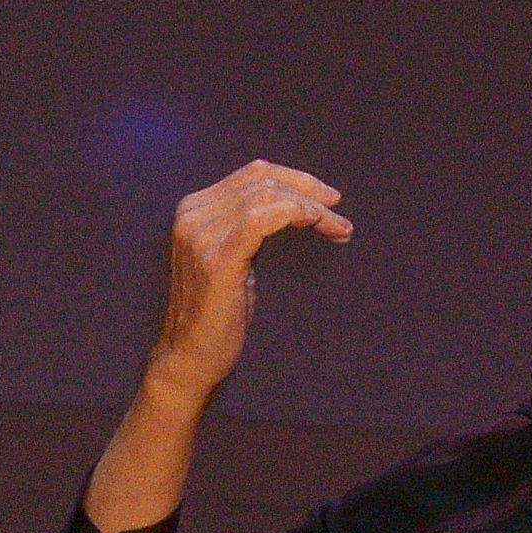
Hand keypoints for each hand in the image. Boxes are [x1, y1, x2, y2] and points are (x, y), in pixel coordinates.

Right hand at [145, 162, 351, 399]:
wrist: (190, 357)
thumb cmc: (218, 317)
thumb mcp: (233, 261)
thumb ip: (249, 231)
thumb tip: (293, 209)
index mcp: (195, 209)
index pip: (252, 175)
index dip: (296, 180)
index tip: (328, 199)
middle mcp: (193, 213)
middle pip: (263, 180)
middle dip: (310, 192)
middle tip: (340, 215)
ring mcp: (201, 233)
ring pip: (267, 195)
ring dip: (311, 207)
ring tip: (339, 228)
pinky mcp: (217, 257)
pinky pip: (262, 219)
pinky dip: (296, 214)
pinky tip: (318, 226)